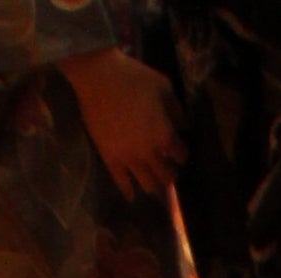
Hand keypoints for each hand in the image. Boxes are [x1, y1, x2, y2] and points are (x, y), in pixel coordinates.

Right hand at [61, 46, 181, 191]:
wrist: (98, 77)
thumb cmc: (132, 77)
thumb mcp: (162, 86)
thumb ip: (176, 109)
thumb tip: (183, 125)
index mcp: (164, 135)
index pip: (181, 154)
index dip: (182, 152)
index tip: (180, 150)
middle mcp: (149, 153)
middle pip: (166, 175)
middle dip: (171, 173)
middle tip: (170, 171)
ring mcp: (129, 159)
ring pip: (148, 184)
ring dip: (154, 185)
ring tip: (155, 183)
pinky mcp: (110, 158)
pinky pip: (121, 182)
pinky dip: (128, 191)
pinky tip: (132, 197)